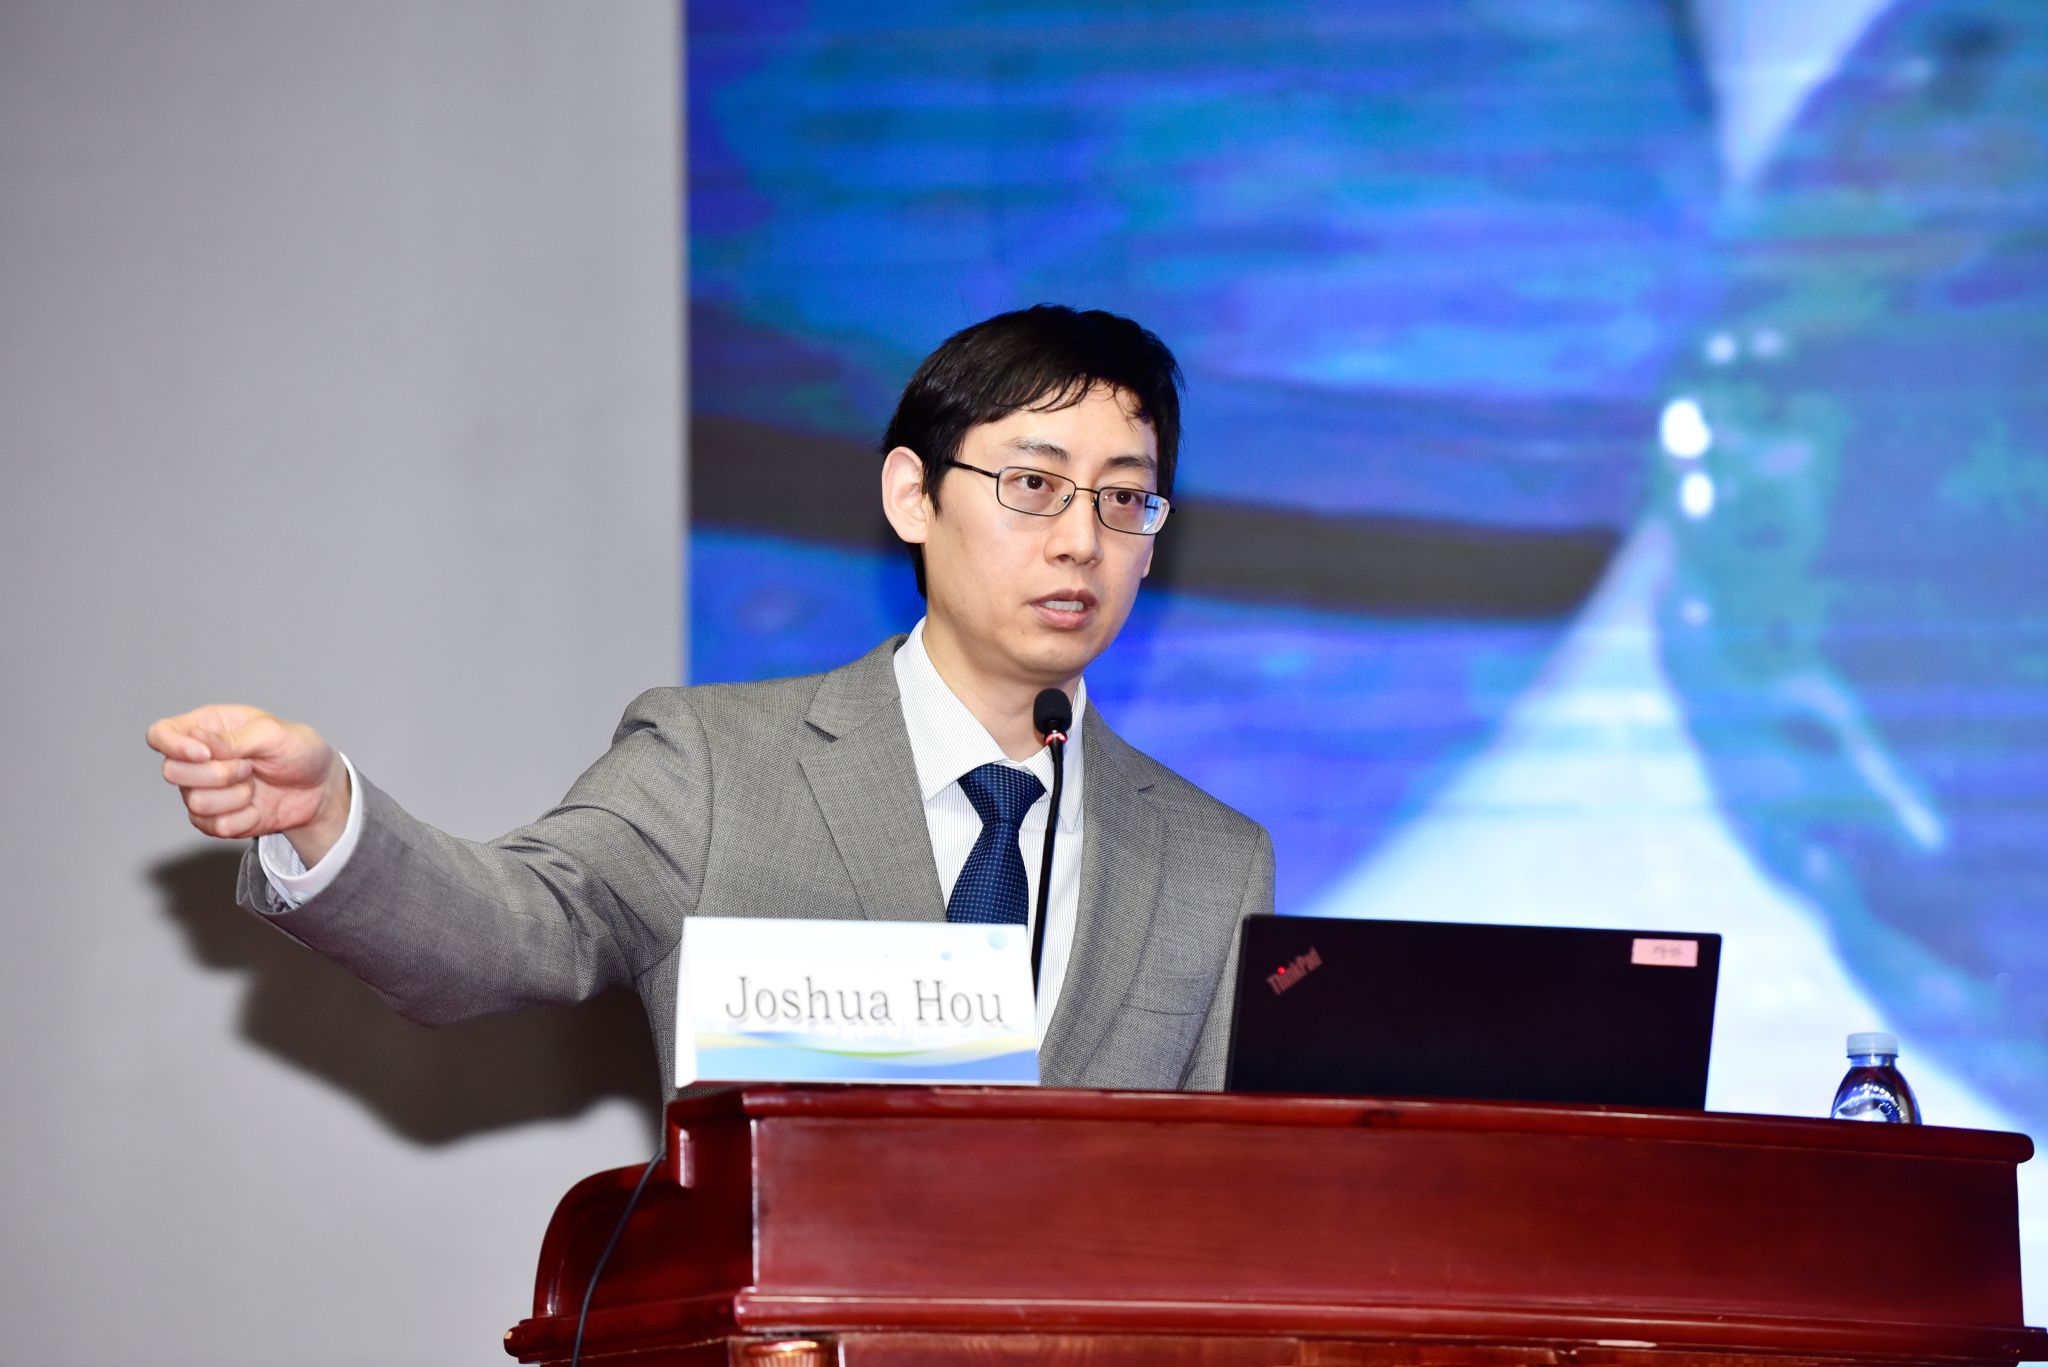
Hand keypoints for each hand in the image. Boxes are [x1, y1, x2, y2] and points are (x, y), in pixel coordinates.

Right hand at [146, 704, 350, 863]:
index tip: (205, 754)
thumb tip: (200, 744)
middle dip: (217, 774)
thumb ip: (234, 739)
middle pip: (171, 772)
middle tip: (249, 766)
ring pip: (195, 802)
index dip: (172, 746)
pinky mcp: (214, 819)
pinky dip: (243, 819)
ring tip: (255, 785)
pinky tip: (256, 807)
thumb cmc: (298, 751)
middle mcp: (197, 760)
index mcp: (207, 728)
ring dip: (235, 797)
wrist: (320, 790)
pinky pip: (213, 826)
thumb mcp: (275, 734)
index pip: (160, 734)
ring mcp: (203, 791)